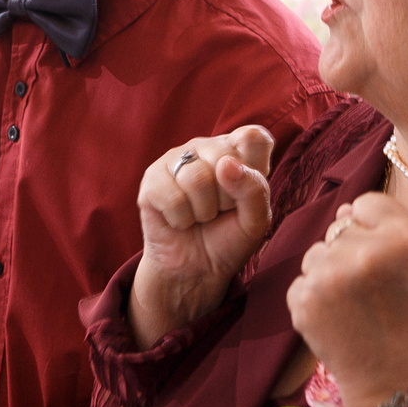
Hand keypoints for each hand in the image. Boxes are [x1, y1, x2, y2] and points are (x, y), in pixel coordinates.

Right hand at [130, 124, 277, 346]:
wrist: (195, 269)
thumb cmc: (228, 240)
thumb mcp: (256, 221)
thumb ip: (254, 190)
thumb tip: (226, 164)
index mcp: (236, 150)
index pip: (254, 137)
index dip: (253, 167)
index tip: (247, 191)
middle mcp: (205, 148)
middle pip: (224, 157)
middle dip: (226, 198)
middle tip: (220, 211)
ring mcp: (175, 160)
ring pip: (196, 177)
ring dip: (203, 211)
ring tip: (200, 216)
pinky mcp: (151, 180)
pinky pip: (172, 196)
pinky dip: (181, 219)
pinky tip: (180, 220)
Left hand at [284, 192, 407, 406]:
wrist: (401, 389)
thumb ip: (392, 233)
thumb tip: (344, 210)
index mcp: (406, 239)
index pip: (368, 202)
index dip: (374, 226)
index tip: (383, 253)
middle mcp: (366, 251)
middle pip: (340, 228)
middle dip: (351, 251)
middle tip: (373, 290)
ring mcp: (330, 276)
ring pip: (317, 253)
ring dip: (329, 273)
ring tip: (355, 307)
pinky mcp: (304, 301)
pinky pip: (301, 282)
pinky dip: (313, 299)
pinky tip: (338, 321)